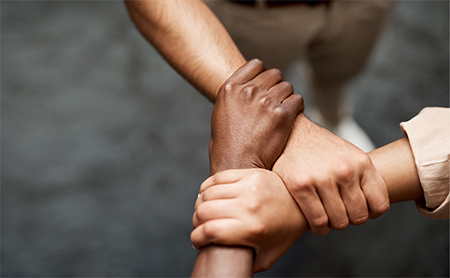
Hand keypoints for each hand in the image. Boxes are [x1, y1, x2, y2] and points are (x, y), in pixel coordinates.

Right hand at [191, 169, 307, 272]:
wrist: (302, 205)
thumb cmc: (283, 233)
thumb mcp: (266, 256)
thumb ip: (243, 263)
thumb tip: (222, 264)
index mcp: (252, 228)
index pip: (209, 231)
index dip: (196, 238)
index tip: (197, 241)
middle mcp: (249, 205)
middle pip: (204, 211)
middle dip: (196, 222)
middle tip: (201, 227)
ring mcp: (249, 186)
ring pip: (207, 193)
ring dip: (200, 205)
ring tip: (205, 213)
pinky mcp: (250, 173)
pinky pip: (217, 178)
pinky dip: (207, 188)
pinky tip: (210, 197)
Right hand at [209, 59, 303, 173]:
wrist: (237, 166)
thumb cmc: (227, 146)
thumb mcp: (221, 113)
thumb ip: (235, 96)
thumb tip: (247, 87)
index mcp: (230, 88)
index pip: (256, 64)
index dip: (263, 74)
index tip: (265, 85)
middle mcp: (248, 91)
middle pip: (274, 74)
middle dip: (276, 86)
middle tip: (275, 102)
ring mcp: (266, 101)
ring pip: (287, 86)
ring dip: (286, 97)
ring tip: (281, 113)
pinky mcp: (283, 115)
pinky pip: (298, 100)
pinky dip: (296, 108)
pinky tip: (289, 118)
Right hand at [273, 114, 389, 234]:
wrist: (290, 132)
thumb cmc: (321, 147)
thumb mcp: (349, 153)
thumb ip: (362, 176)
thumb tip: (373, 207)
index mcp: (361, 162)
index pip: (379, 204)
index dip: (370, 213)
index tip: (358, 210)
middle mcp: (345, 170)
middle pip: (358, 216)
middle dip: (349, 219)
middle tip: (339, 213)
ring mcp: (322, 178)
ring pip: (339, 221)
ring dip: (333, 224)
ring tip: (327, 216)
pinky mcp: (301, 186)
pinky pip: (318, 220)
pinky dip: (319, 227)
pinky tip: (316, 221)